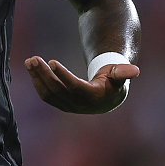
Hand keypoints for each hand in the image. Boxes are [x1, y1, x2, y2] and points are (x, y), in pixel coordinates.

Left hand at [24, 56, 138, 113]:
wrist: (108, 97)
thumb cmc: (114, 81)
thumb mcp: (119, 75)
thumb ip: (124, 72)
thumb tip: (135, 70)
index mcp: (94, 97)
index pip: (75, 87)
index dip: (63, 75)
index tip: (52, 61)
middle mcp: (80, 105)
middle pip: (58, 90)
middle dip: (44, 74)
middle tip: (34, 58)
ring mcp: (69, 107)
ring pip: (49, 94)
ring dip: (37, 77)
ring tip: (29, 61)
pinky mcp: (61, 105)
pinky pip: (47, 96)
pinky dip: (38, 83)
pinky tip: (33, 70)